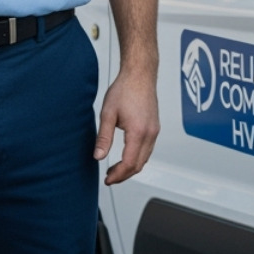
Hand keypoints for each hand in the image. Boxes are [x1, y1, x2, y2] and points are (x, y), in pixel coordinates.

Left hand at [94, 66, 158, 184]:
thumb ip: (103, 138)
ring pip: (145, 158)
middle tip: (109, 178)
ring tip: (115, 169)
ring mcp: (155, 130)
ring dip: (131, 167)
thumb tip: (98, 156)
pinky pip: (148, 149)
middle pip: (139, 164)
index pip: (130, 163)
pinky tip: (126, 156)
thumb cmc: (125, 89)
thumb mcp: (108, 114)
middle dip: (124, 175)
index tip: (107, 179)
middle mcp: (150, 133)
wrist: (140, 74)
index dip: (118, 175)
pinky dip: (137, 158)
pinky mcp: (155, 127)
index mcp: (139, 132)